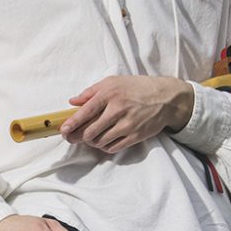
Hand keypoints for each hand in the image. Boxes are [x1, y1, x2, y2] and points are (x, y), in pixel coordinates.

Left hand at [60, 75, 192, 153]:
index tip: (63, 130)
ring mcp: (127, 125)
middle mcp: (118, 110)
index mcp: (110, 94)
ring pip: (100, 142)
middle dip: (77, 137)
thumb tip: (73, 101)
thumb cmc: (137, 88)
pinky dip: (104, 147)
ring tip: (90, 137)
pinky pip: (113, 148)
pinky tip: (103, 141)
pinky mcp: (135, 136)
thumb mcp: (114, 82)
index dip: (72, 124)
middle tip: (72, 138)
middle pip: (90, 131)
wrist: (166, 98)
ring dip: (91, 142)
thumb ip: (91, 92)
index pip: (85, 112)